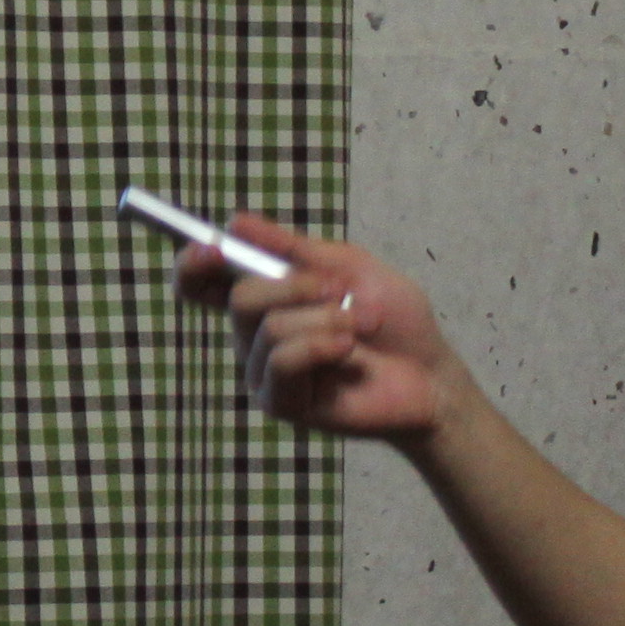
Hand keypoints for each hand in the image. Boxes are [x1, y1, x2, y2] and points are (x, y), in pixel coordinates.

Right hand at [180, 218, 466, 449]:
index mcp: (265, 300)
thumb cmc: (393, 321)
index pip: (203, 284)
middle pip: (239, 297)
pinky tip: (348, 352)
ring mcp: (264, 372)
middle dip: (295, 286)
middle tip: (337, 291)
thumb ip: (291, 248)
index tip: (211, 248)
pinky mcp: (281, 402)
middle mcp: (254, 337)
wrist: (431, 373)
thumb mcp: (348, 267)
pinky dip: (322, 345)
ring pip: (270, 327)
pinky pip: (284, 360)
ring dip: (325, 319)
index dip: (193, 264)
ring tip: (358, 328)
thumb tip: (235, 223)